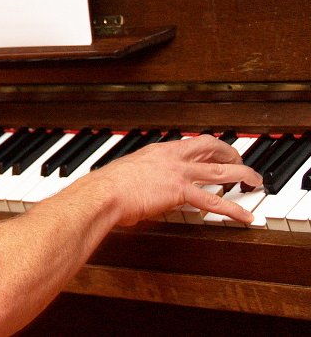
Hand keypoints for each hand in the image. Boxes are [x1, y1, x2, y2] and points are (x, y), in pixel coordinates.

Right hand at [97, 134, 261, 226]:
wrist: (104, 193)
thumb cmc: (108, 187)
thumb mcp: (127, 174)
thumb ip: (141, 177)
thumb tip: (142, 187)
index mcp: (157, 151)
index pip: (191, 143)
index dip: (209, 147)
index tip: (218, 152)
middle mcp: (171, 158)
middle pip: (211, 148)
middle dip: (231, 155)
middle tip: (241, 162)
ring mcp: (177, 173)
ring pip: (219, 172)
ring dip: (242, 175)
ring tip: (255, 182)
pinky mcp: (180, 192)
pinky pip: (214, 201)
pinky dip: (233, 208)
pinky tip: (244, 215)